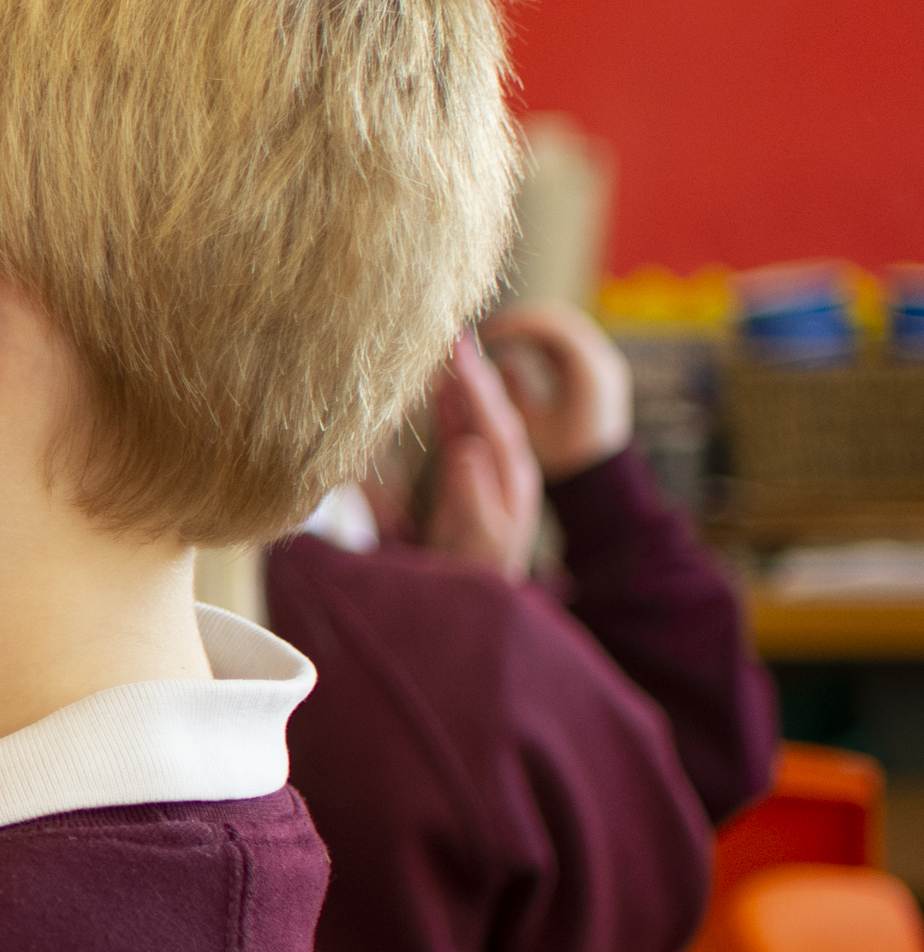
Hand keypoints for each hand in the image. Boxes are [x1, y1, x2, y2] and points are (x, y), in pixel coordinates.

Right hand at [424, 333, 539, 584]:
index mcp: (512, 483)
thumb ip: (472, 496)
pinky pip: (461, 437)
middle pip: (491, 412)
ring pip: (476, 421)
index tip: (459, 349)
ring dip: (462, 387)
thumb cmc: (476, 580)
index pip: (496, 421)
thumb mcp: (478, 542)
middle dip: (474, 374)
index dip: (477, 385)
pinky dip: (451, 410)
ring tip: (446, 354)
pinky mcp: (469, 485)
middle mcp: (506, 472)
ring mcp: (489, 477)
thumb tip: (467, 447)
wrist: (473, 616)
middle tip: (452, 336)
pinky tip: (440, 392)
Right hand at [480, 304, 634, 477]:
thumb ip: (509, 390)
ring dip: (526, 331)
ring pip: (561, 329)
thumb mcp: (528, 426)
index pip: (550, 326)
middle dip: (517, 321)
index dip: (513, 322)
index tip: (482, 332)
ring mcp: (603, 365)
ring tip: (494, 341)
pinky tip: (510, 359)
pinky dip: (537, 343)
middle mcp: (602, 362)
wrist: (601, 484)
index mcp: (587, 373)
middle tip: (485, 331)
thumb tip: (487, 362)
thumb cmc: (561, 460)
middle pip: (557, 319)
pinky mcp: (598, 373)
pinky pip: (565, 344)